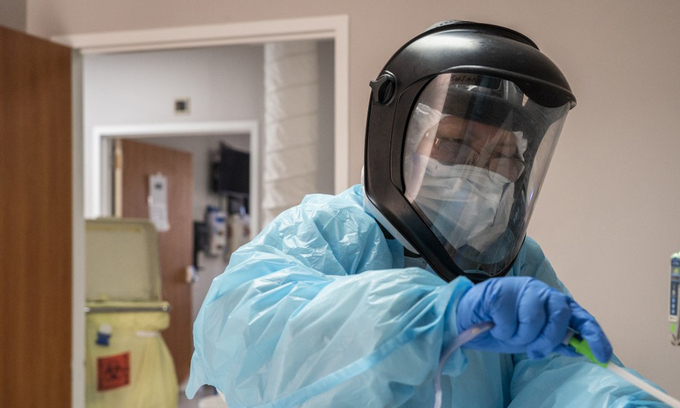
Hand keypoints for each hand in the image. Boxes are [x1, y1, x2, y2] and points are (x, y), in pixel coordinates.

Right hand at [453, 277, 611, 361]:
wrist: (466, 318)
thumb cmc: (500, 326)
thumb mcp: (531, 340)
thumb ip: (556, 342)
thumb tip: (582, 351)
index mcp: (552, 303)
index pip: (581, 316)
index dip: (594, 336)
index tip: (602, 357)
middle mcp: (540, 291)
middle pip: (559, 317)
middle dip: (546, 339)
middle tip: (532, 348)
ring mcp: (519, 288)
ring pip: (533, 320)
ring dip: (519, 337)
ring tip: (508, 334)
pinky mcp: (499, 291)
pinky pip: (509, 321)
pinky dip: (502, 331)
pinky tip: (494, 325)